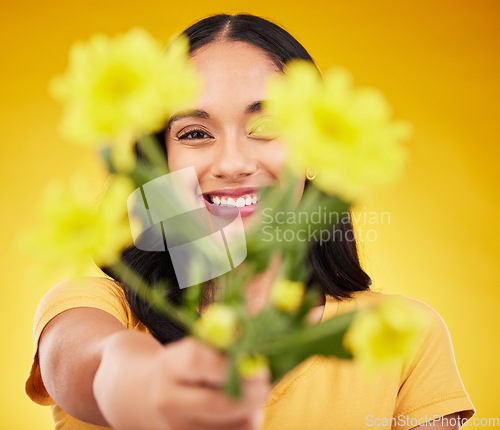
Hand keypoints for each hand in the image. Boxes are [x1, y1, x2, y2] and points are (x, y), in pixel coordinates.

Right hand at [94, 333, 270, 429]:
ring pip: (227, 428)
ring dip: (250, 413)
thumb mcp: (191, 348)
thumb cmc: (177, 365)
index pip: (200, 362)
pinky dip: (242, 426)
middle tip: (266, 385)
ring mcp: (175, 429)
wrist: (138, 393)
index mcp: (168, 366)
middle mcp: (167, 401)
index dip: (233, 364)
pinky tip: (244, 414)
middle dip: (250, 395)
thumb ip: (221, 348)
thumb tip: (255, 348)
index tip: (259, 364)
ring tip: (255, 397)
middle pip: (216, 404)